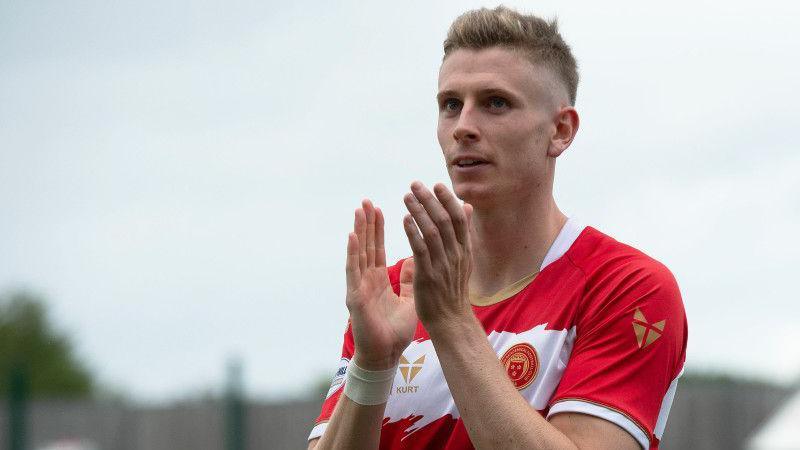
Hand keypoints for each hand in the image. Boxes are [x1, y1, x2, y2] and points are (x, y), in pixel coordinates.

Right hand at [345, 199, 417, 370]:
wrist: (385, 356)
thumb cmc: (394, 332)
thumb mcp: (408, 300)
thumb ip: (409, 279)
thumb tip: (414, 259)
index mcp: (377, 280)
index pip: (377, 249)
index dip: (378, 230)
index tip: (379, 208)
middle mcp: (365, 280)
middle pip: (366, 246)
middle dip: (367, 224)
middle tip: (367, 201)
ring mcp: (358, 287)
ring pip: (358, 254)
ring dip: (359, 232)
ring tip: (360, 211)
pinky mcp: (355, 297)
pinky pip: (353, 271)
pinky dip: (352, 253)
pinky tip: (352, 237)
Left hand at [402, 182, 473, 327]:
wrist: (451, 321)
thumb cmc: (453, 290)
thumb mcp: (463, 259)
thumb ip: (463, 233)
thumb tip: (466, 207)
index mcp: (464, 250)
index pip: (458, 218)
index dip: (447, 200)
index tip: (436, 185)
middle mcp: (456, 255)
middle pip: (444, 220)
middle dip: (429, 200)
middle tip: (415, 184)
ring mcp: (442, 265)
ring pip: (431, 231)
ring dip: (418, 211)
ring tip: (407, 196)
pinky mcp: (428, 275)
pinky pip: (421, 249)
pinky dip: (413, 232)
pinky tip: (405, 219)